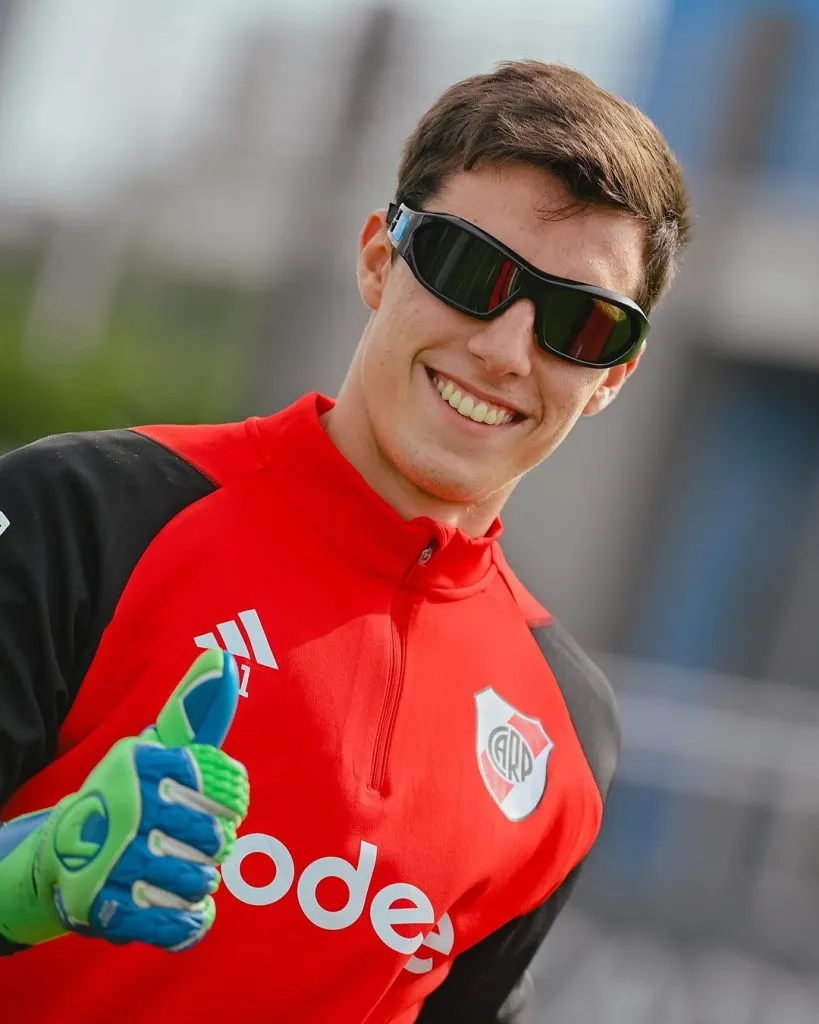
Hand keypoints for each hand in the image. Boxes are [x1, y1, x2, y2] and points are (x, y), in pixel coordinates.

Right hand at [0, 649, 248, 951]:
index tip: (213, 802)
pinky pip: (176, 922)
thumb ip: (194, 710)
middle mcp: (125, 807)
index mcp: (143, 762)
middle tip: (191, 841)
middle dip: (212, 844)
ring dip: (197, 881)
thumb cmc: (130, 793)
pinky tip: (179, 905)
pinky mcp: (106, 910)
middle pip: (215, 837)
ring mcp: (113, 861)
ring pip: (199, 881)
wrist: (62, 854)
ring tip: (179, 869)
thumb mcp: (157, 748)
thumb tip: (224, 658)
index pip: (227, 786)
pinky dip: (187, 919)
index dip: (230, 801)